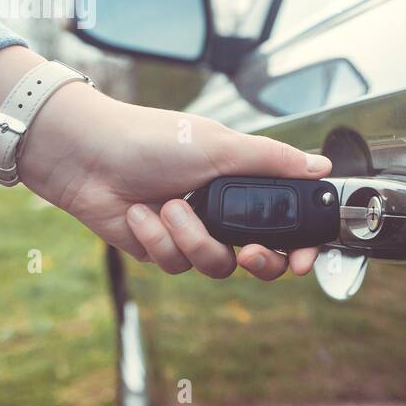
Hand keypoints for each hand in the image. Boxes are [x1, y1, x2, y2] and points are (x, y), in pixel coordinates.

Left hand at [19, 82, 330, 280]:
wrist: (85, 155)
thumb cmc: (150, 139)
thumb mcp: (220, 145)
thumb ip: (272, 161)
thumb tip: (320, 166)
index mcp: (241, 184)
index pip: (285, 224)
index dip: (299, 247)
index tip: (301, 260)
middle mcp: (221, 211)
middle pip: (257, 259)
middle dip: (255, 261)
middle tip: (248, 253)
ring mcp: (190, 232)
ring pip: (214, 266)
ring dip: (191, 239)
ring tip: (168, 206)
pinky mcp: (158, 248)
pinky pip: (174, 263)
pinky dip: (157, 238)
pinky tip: (139, 212)